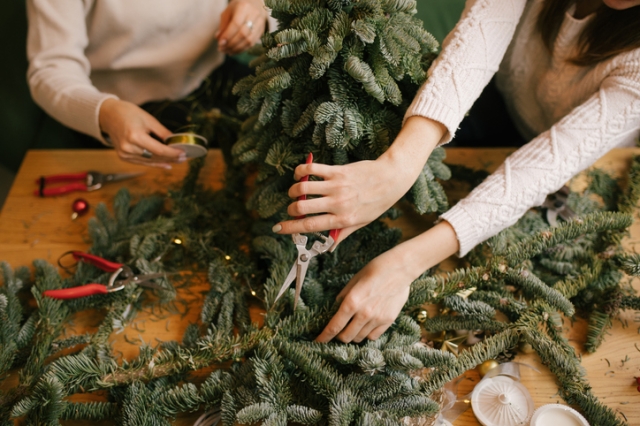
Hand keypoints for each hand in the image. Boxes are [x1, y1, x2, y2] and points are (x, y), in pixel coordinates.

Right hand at [99, 99, 184, 168]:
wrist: (108, 115)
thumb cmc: (128, 113)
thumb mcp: (148, 119)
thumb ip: (163, 132)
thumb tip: (176, 141)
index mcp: (135, 136)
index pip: (159, 150)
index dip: (173, 153)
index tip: (184, 153)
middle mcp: (128, 148)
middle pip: (155, 157)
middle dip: (171, 158)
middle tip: (184, 158)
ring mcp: (124, 154)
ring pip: (149, 162)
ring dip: (164, 162)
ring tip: (177, 161)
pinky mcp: (123, 157)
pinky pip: (142, 162)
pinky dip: (154, 163)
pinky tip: (165, 164)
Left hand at [216, 0, 267, 54]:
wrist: (254, 4)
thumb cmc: (238, 8)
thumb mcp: (228, 12)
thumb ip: (223, 25)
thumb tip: (219, 39)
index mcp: (244, 7)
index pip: (236, 24)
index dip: (228, 35)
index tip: (220, 43)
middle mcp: (254, 15)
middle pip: (243, 34)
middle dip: (231, 44)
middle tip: (222, 49)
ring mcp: (260, 24)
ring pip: (249, 40)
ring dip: (236, 49)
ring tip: (227, 51)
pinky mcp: (262, 31)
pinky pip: (252, 43)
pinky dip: (242, 49)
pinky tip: (234, 51)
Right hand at [273, 117, 446, 245]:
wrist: (392, 179)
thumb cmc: (376, 203)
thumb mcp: (361, 223)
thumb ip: (341, 234)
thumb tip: (327, 247)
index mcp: (343, 220)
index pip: (310, 226)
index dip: (290, 228)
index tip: (277, 229)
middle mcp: (338, 204)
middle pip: (301, 207)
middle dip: (290, 209)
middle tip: (292, 209)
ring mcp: (337, 186)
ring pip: (303, 188)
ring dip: (293, 190)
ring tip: (295, 192)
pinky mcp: (337, 171)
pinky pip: (311, 169)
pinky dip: (300, 171)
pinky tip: (300, 175)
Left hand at [316, 220, 458, 342]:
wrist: (400, 268)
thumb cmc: (375, 270)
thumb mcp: (354, 280)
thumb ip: (344, 295)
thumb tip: (336, 307)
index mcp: (352, 302)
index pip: (334, 327)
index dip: (324, 337)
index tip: (318, 341)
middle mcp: (364, 314)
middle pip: (346, 337)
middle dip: (338, 337)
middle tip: (338, 332)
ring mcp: (377, 319)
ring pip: (359, 338)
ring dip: (353, 335)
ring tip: (353, 326)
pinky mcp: (388, 321)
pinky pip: (373, 336)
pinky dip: (367, 334)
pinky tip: (366, 326)